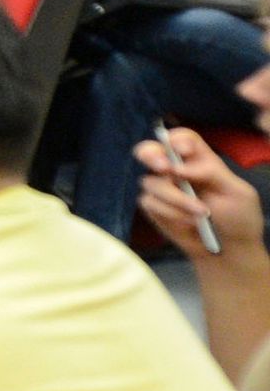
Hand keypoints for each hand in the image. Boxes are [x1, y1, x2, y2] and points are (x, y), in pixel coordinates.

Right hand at [138, 128, 266, 261]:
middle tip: (163, 168)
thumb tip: (179, 168)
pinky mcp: (154, 208)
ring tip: (201, 214)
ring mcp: (163, 189)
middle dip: (150, 155)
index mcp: (201, 161)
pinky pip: (150, 203)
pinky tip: (189, 223)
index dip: (177, 139)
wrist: (229, 251)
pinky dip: (171, 214)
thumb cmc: (240, 218)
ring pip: (151, 182)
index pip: (183, 139)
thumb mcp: (238, 192)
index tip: (182, 151)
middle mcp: (177, 171)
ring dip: (176, 200)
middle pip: (150, 150)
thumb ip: (212, 173)